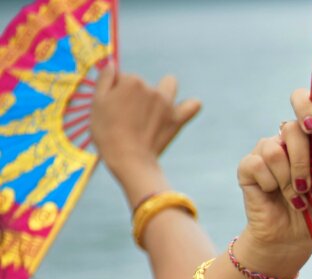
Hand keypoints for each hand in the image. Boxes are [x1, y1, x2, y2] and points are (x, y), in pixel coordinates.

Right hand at [90, 63, 200, 180]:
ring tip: (153, 111)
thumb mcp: (97, 103)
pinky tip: (183, 109)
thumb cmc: (108, 132)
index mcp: (131, 81)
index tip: (112, 108)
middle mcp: (152, 89)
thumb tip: (112, 64)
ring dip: (163, 93)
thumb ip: (105, 80)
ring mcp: (167, 103)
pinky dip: (190, 106)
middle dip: (136, 95)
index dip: (115, 93)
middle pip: (143, 85)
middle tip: (128, 116)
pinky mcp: (177, 119)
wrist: (128, 159)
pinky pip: (193, 105)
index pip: (122, 79)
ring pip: (168, 87)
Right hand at [234, 88, 311, 277]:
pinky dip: (269, 183)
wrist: (295, 237)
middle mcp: (285, 141)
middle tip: (306, 185)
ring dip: (287, 178)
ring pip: (273, 149)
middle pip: (291, 128)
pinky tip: (273, 194)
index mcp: (309, 139)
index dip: (304, 105)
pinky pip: (257, 164)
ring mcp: (265, 152)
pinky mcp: (248, 168)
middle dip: (302, 160)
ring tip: (294, 196)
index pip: (302, 102)